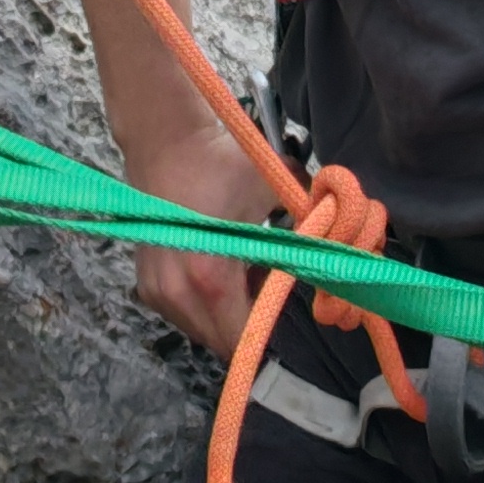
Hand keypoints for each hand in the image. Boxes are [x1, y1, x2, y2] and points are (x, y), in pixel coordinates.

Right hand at [131, 127, 287, 359]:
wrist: (164, 141)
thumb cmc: (220, 164)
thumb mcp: (272, 188)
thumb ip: (308, 221)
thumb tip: (336, 242)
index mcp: (210, 278)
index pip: (243, 339)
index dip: (270, 334)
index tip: (288, 316)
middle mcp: (177, 295)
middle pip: (222, 341)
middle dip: (251, 325)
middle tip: (272, 291)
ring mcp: (157, 293)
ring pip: (202, 329)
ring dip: (227, 315)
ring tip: (248, 275)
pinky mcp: (147, 285)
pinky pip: (184, 313)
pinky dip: (206, 302)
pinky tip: (222, 269)